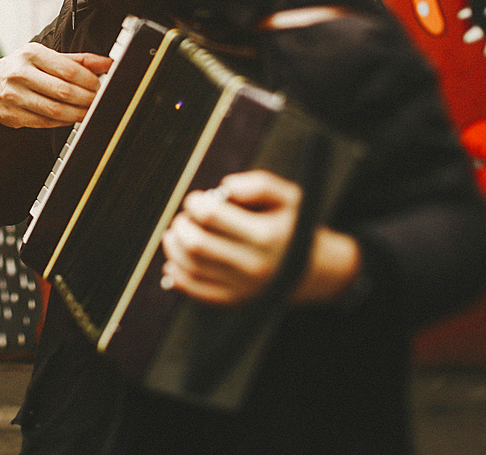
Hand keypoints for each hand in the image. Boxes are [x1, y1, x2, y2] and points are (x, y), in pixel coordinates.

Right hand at [0, 43, 112, 129]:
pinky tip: (72, 117)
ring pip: (55, 110)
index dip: (88, 80)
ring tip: (89, 111)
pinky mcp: (12, 116)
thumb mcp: (46, 57)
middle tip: (98, 101)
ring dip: (78, 113)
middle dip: (87, 99)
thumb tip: (107, 63)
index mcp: (31, 54)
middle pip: (63, 91)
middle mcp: (19, 73)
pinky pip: (45, 123)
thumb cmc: (22, 68)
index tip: (99, 85)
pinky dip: (63, 122)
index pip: (67, 69)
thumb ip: (77, 60)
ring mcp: (13, 96)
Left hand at [161, 170, 300, 305]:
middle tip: (184, 216)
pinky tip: (172, 262)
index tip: (195, 198)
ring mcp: (242, 286)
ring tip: (175, 233)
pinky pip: (197, 291)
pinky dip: (177, 276)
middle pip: (197, 243)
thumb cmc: (294, 225)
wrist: (313, 269)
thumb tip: (224, 187)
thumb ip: (258, 184)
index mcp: (265, 234)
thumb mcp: (288, 196)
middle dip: (182, 225)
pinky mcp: (235, 300)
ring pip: (192, 267)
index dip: (195, 203)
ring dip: (174, 248)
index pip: (212, 216)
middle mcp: (253, 263)